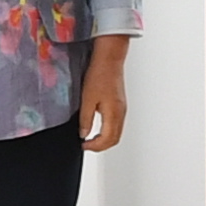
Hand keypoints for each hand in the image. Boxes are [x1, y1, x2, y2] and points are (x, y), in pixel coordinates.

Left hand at [77, 38, 131, 155]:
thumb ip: (85, 119)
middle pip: (115, 139)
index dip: (94, 146)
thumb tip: (83, 133)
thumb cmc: (100, 74)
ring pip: (117, 132)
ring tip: (90, 138)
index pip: (107, 139)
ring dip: (105, 139)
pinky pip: (117, 124)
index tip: (83, 145)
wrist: (110, 59)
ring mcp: (122, 108)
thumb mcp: (87, 98)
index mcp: (114, 113)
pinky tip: (98, 127)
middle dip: (101, 146)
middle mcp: (121, 113)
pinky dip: (108, 130)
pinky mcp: (120, 104)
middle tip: (87, 145)